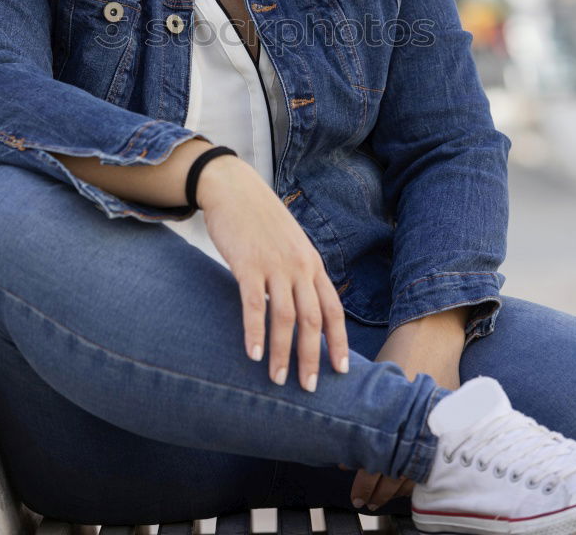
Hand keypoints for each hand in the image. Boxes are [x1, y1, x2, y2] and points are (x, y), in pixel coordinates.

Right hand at [196, 155, 349, 391]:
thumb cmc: (261, 220)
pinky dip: (255, 332)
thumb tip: (301, 309)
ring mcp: (274, 265)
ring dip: (282, 352)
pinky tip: (253, 354)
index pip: (333, 309)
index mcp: (312, 263)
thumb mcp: (290, 244)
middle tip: (309, 388)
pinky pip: (254, 305)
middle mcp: (299, 266)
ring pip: (285, 317)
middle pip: (312, 319)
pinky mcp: (247, 264)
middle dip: (312, 357)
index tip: (341, 371)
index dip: (337, 342)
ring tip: (277, 379)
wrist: (234, 188)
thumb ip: (298, 273)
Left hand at [338, 309, 466, 510]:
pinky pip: (433, 459)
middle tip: (362, 502)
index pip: (382, 458)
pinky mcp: (450, 425)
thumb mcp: (379, 380)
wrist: (434, 331)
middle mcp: (422, 424)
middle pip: (399, 471)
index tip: (353, 488)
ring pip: (416, 471)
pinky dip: (415, 472)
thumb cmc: (401, 350)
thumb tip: (343, 445)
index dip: (366, 478)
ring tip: (379, 499)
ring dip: (396, 488)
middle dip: (378, 489)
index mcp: (401, 413)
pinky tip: (402, 482)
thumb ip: (365, 411)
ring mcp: (439, 426)